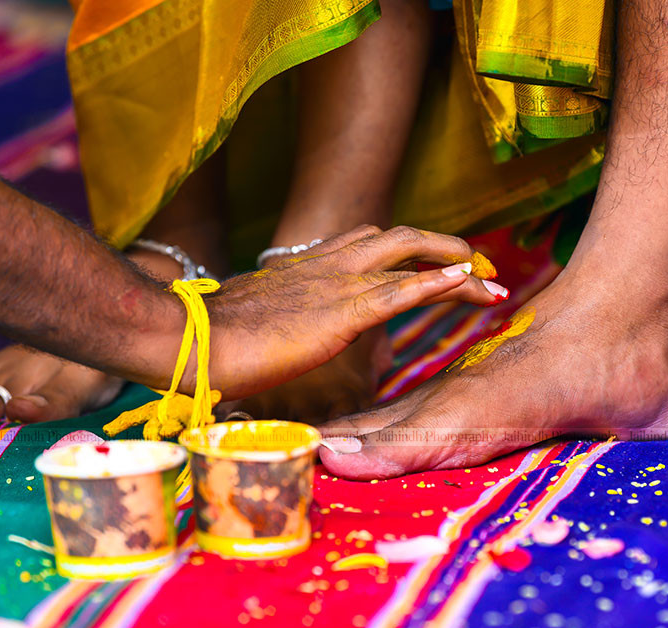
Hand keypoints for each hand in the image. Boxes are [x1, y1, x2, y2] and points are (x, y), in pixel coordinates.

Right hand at [201, 225, 506, 399]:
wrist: (181, 340)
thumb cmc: (202, 341)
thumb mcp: (250, 326)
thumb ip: (273, 328)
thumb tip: (271, 350)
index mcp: (305, 268)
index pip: (366, 245)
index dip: (402, 251)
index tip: (427, 263)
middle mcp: (325, 265)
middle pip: (397, 239)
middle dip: (440, 247)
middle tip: (472, 263)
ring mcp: (335, 284)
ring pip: (408, 256)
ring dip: (453, 264)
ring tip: (486, 278)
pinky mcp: (340, 313)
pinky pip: (400, 291)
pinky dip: (437, 284)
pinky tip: (466, 281)